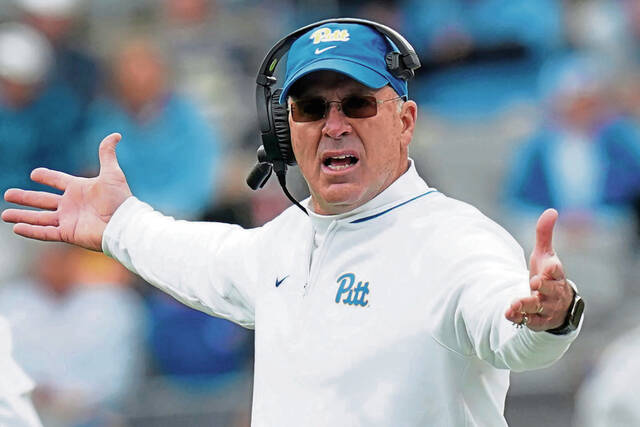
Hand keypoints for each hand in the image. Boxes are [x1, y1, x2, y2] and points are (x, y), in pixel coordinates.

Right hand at [2, 133, 131, 250]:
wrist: (124, 224)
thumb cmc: (120, 199)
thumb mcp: (112, 173)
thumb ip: (107, 154)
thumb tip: (116, 134)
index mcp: (79, 189)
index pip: (59, 181)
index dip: (47, 176)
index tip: (34, 174)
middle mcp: (72, 205)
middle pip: (43, 200)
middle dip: (25, 198)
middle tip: (8, 194)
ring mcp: (69, 220)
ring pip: (40, 218)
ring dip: (22, 216)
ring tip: (4, 214)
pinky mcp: (68, 233)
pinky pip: (45, 232)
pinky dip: (31, 230)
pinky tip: (17, 228)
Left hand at [504, 209, 573, 331]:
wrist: (556, 305)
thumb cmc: (548, 275)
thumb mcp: (546, 255)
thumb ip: (545, 234)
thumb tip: (551, 210)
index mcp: (556, 274)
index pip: (557, 270)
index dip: (553, 268)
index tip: (549, 266)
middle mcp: (554, 291)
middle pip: (550, 289)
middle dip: (544, 286)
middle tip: (534, 282)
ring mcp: (547, 307)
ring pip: (538, 307)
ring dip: (526, 304)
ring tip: (514, 303)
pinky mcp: (538, 320)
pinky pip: (530, 321)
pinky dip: (520, 318)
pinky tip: (508, 314)